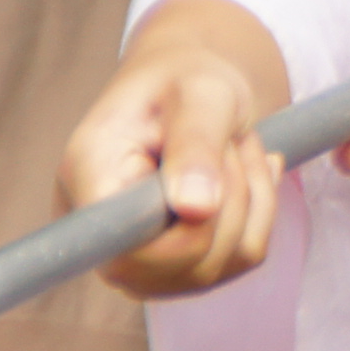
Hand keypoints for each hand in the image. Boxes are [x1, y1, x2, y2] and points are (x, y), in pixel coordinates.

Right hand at [64, 40, 285, 302]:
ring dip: (251, 199)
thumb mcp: (199, 93)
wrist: (187, 92)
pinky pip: (240, 260)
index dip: (187, 230)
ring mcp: (139, 260)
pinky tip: (245, 174)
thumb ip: (195, 144)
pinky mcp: (176, 268)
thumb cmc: (185, 82)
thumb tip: (195, 210)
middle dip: (233, 198)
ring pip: (220, 264)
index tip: (221, 162)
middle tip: (234, 140)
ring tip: (236, 149)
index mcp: (89, 178)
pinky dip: (260, 213)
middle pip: (184, 263)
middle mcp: (104, 234)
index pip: (129, 250)